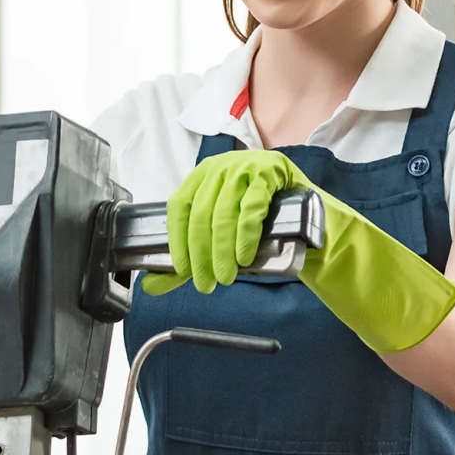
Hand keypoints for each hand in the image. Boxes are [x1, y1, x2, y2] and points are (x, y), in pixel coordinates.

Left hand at [142, 150, 310, 295]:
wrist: (304, 208)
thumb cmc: (255, 221)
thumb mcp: (219, 237)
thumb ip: (187, 260)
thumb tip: (151, 285)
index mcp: (200, 177)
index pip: (178, 208)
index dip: (177, 241)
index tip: (183, 270)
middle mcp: (218, 168)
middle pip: (200, 214)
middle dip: (202, 254)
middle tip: (207, 283)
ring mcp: (243, 168)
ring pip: (224, 213)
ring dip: (222, 250)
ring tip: (226, 276)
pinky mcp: (269, 173)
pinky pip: (252, 206)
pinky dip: (245, 235)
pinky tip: (244, 256)